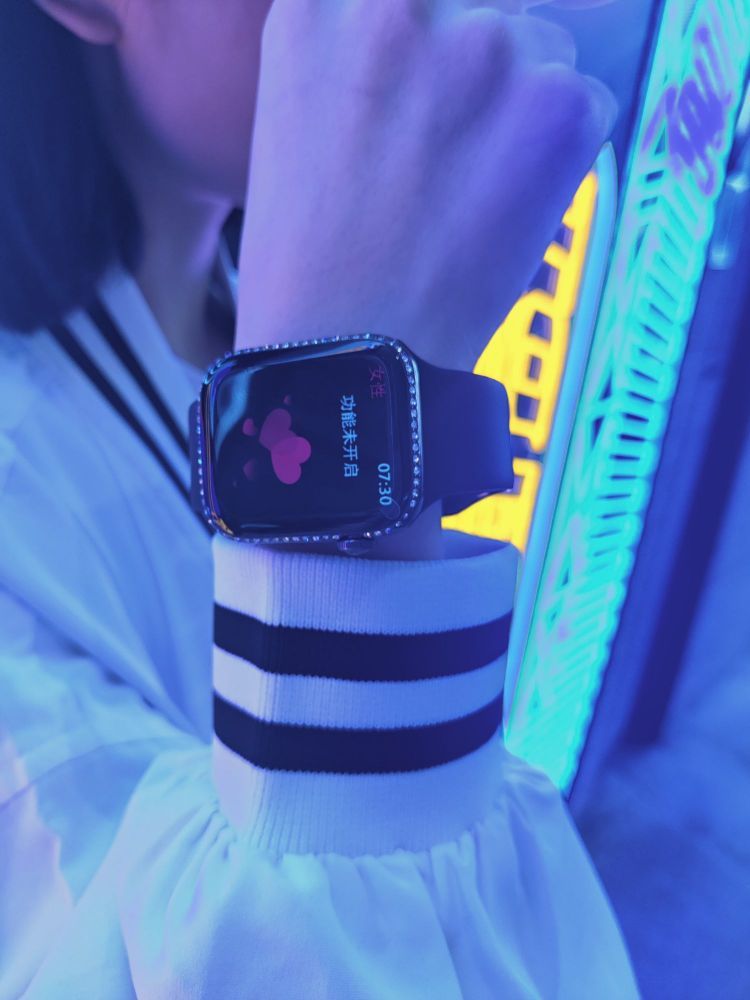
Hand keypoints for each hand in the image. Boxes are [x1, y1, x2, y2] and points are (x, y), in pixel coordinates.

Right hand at [235, 0, 617, 372]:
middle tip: (443, 154)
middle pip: (477, 6)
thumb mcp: (298, 118)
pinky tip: (503, 210)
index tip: (420, 96)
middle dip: (470, 68)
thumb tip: (445, 30)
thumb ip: (360, 51)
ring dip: (519, 105)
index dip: (423, 47)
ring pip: (539, 45)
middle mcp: (400, 2)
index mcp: (318, 5)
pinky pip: (585, 102)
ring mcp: (484, 45)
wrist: (350, 357)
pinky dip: (558, 154)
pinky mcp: (559, 102)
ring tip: (468, 191)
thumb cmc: (313, 262)